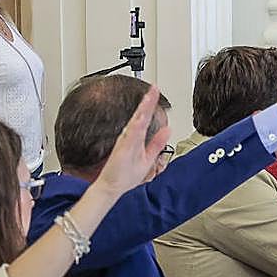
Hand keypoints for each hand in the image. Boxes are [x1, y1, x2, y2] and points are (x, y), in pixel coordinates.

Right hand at [94, 84, 171, 198]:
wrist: (110, 188)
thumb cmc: (124, 175)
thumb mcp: (148, 157)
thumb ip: (156, 143)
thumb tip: (167, 131)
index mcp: (136, 139)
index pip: (145, 117)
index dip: (151, 104)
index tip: (156, 91)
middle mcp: (130, 138)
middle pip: (141, 115)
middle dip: (148, 101)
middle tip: (155, 88)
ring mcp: (126, 142)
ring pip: (136, 122)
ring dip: (143, 109)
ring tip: (150, 96)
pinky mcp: (122, 149)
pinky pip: (130, 135)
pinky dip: (136, 125)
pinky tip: (141, 116)